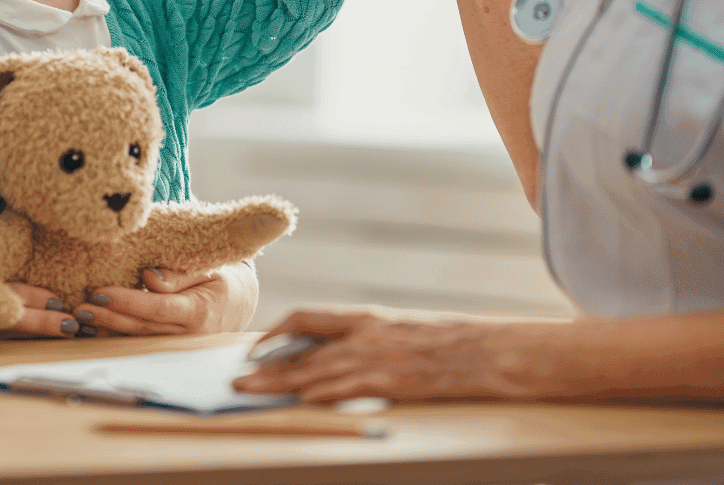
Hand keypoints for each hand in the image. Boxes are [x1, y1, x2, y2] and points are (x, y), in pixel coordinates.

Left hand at [74, 262, 259, 336]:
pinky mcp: (167, 348)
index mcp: (199, 311)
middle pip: (141, 327)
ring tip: (79, 318)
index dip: (127, 301)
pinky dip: (115, 335)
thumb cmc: (221, 278)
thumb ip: (179, 273)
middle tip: (80, 307)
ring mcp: (177, 346)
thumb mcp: (208, 268)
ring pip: (137, 339)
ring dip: (106, 329)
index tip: (100, 292)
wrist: (237, 302)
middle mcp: (187, 335)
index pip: (157, 308)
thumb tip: (149, 278)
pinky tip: (93, 327)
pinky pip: (138, 342)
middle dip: (108, 317)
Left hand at [233, 308, 542, 403]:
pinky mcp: (390, 382)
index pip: (306, 318)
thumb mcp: (400, 330)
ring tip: (250, 395)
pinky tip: (299, 405)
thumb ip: (366, 339)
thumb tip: (334, 354)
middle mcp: (362, 333)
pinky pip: (345, 389)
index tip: (254, 348)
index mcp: (364, 317)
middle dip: (264, 367)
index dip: (275, 333)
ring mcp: (375, 357)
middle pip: (300, 350)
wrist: (487, 350)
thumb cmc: (447, 343)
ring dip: (278, 386)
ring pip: (314, 372)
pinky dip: (319, 397)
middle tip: (236, 381)